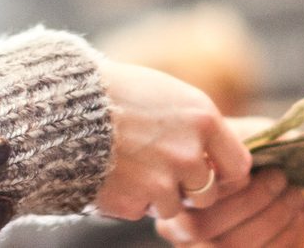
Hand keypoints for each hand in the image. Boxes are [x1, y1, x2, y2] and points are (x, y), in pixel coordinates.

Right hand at [95, 60, 252, 219]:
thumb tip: (214, 155)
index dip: (224, 173)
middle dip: (188, 190)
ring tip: (130, 166)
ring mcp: (162, 182)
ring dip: (155, 196)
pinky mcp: (134, 202)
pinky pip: (140, 211)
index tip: (210, 172)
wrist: (64, 107)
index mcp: (204, 121)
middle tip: (162, 171)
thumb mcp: (168, 94)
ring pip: (173, 207)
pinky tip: (112, 173)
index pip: (239, 166)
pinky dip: (128, 199)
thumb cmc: (115, 92)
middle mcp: (189, 155)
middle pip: (207, 195)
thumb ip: (197, 125)